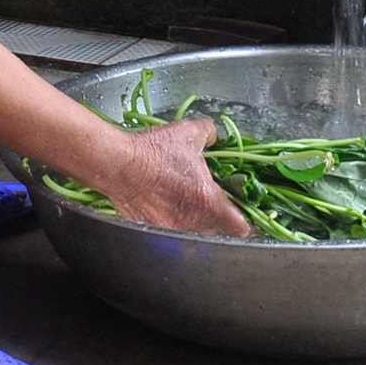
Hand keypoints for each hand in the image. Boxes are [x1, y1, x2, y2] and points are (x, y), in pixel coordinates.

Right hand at [97, 119, 252, 236]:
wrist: (119, 164)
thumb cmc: (154, 151)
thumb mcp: (189, 132)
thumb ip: (210, 134)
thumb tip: (214, 136)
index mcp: (209, 201)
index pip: (240, 226)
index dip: (246, 222)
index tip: (243, 215)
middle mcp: (193, 221)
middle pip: (215, 230)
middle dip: (215, 218)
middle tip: (207, 200)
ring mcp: (172, 229)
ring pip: (192, 231)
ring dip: (191, 220)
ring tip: (181, 200)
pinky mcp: (152, 231)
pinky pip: (167, 232)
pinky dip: (168, 220)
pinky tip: (161, 203)